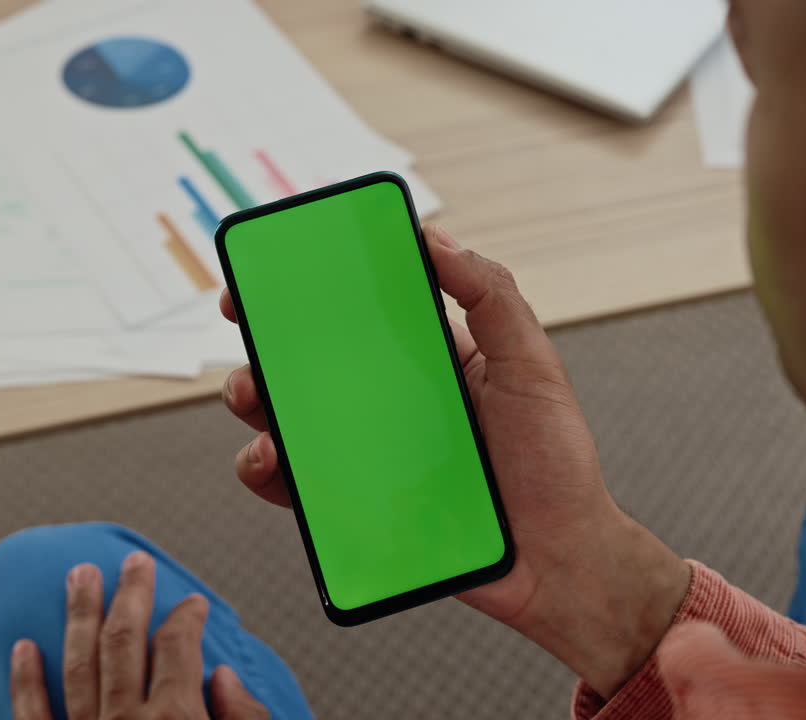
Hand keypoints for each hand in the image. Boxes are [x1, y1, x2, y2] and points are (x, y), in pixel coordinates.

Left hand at [9, 552, 268, 719]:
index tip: (194, 603)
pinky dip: (26, 681)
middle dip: (131, 593)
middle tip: (134, 560)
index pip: (179, 646)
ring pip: (80, 664)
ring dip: (79, 615)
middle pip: (125, 640)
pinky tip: (23, 647)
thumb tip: (224, 677)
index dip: (188, 617)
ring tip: (79, 575)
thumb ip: (243, 718)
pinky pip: (33, 715)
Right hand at [219, 225, 690, 695]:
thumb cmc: (556, 463)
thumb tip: (435, 237)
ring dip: (255, 400)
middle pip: (315, 363)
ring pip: (292, 420)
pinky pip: (298, 486)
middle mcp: (395, 404)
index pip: (366, 312)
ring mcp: (373, 455)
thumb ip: (491, 296)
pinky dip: (268, 472)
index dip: (318, 286)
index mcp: (432, 361)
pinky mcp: (359, 507)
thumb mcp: (533, 365)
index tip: (277, 265)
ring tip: (252, 395)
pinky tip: (268, 461)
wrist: (559, 560)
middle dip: (268, 340)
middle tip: (246, 322)